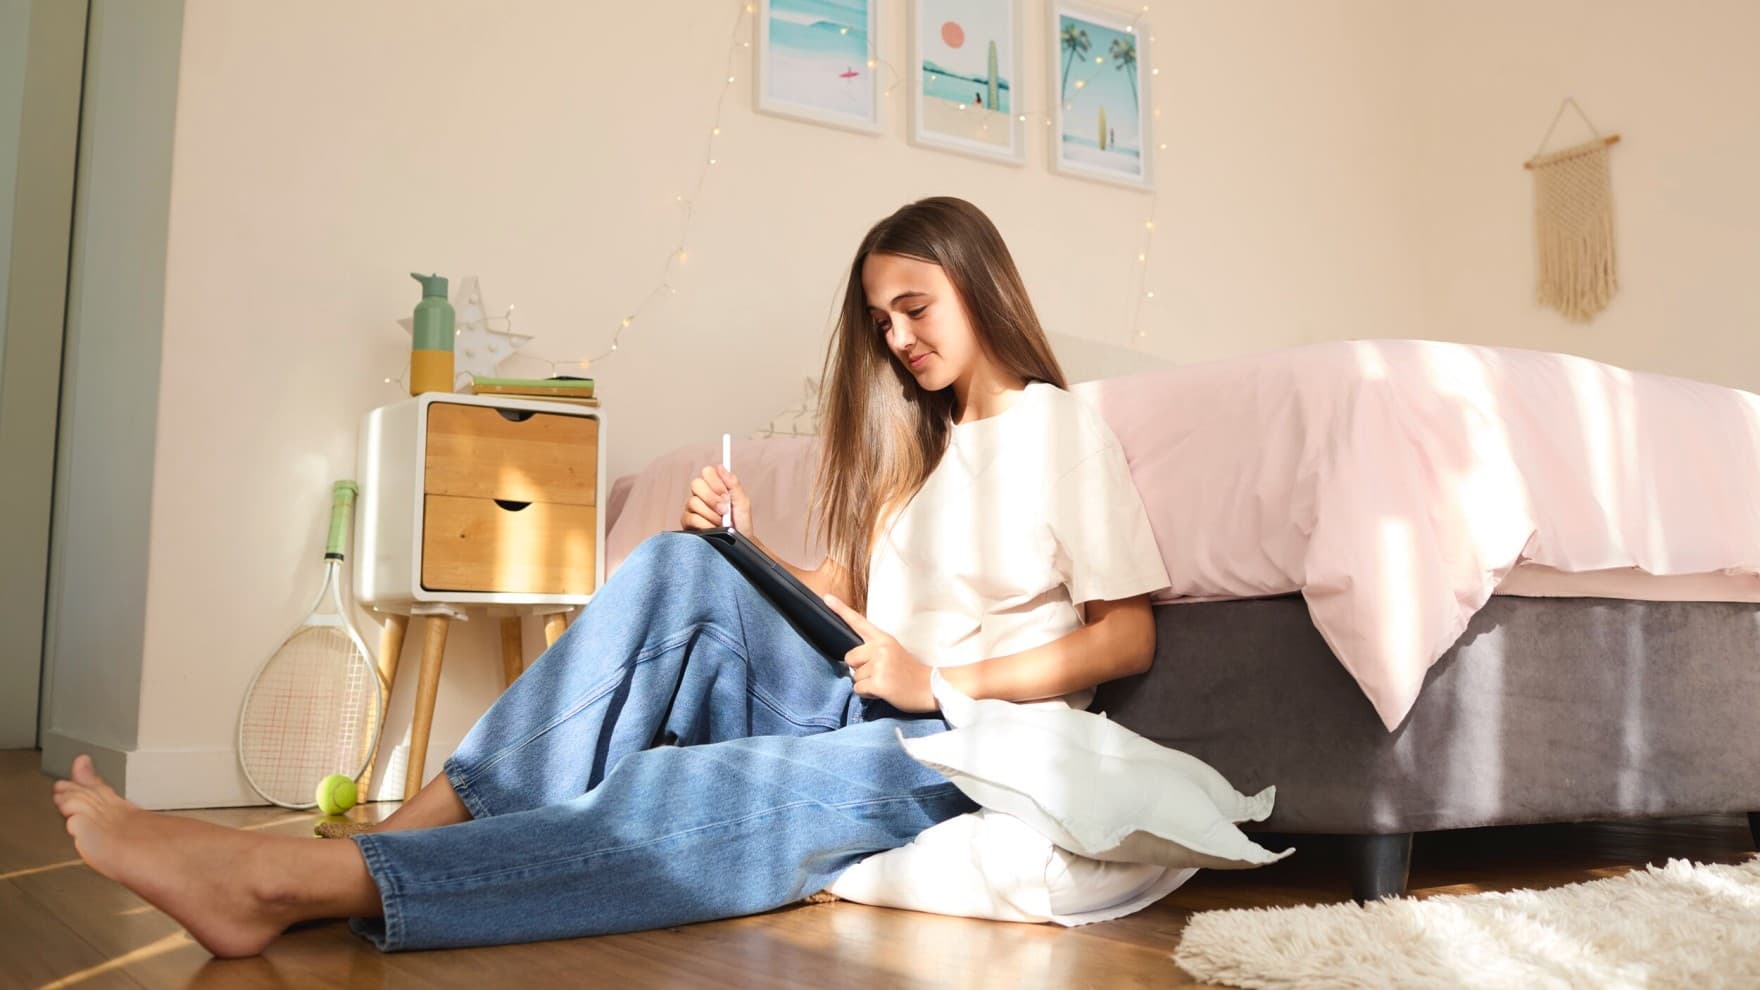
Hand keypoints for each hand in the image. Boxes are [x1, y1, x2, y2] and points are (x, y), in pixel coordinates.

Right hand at [680, 465, 753, 533]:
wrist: (739, 541)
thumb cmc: (741, 522)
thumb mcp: (742, 502)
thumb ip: (733, 484)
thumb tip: (721, 467)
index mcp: (714, 486)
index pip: (707, 472)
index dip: (716, 482)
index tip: (726, 494)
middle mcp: (701, 494)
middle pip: (696, 484)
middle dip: (712, 498)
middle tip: (724, 509)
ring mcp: (692, 507)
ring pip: (694, 502)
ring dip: (711, 514)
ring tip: (721, 522)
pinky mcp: (687, 521)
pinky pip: (691, 518)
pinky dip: (705, 524)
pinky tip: (713, 527)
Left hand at [822, 594, 936, 712]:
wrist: (929, 687)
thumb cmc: (909, 671)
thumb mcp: (893, 651)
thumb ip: (873, 649)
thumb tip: (852, 661)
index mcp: (883, 638)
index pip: (858, 621)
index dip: (840, 610)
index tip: (827, 598)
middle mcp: (880, 648)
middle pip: (849, 657)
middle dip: (859, 668)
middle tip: (879, 672)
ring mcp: (879, 665)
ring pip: (854, 676)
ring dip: (866, 683)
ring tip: (884, 681)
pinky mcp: (879, 682)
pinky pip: (859, 689)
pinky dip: (867, 693)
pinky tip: (882, 690)